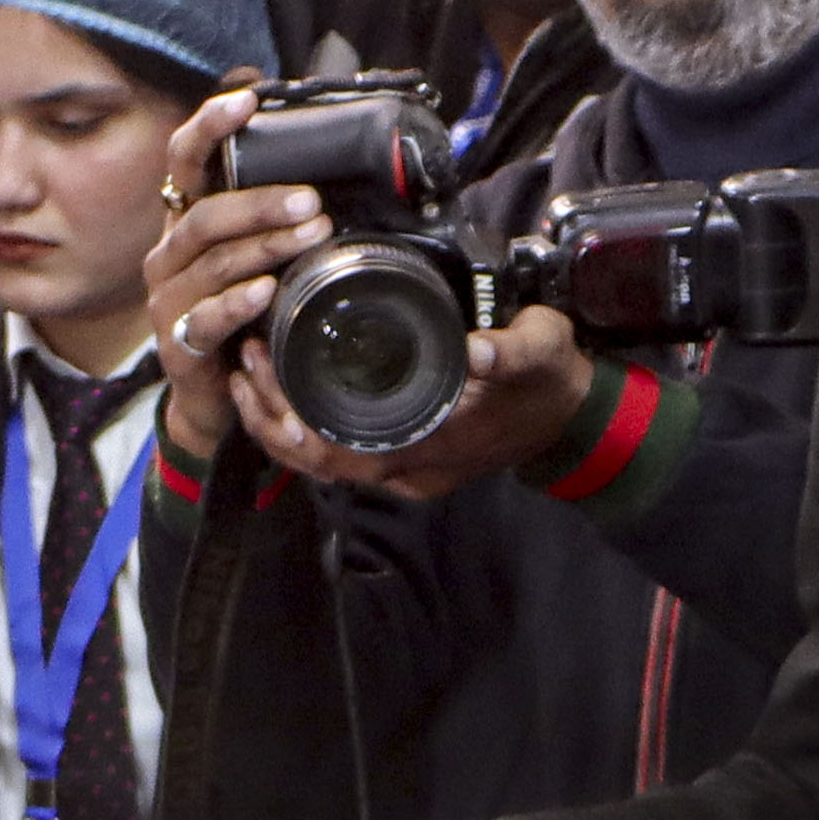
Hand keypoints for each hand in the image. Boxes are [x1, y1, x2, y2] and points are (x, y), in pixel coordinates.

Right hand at [148, 80, 315, 467]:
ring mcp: (168, 299)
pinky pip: (205, 317)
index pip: (185, 162)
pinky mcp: (178, 343)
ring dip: (265, 246)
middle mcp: (168, 254)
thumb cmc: (237, 318)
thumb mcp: (251, 262)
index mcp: (184, 223)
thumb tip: (315, 173)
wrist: (211, 396)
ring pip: (212, 263)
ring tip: (312, 236)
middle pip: (206, 214)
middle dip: (260, 202)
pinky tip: (267, 291)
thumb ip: (268, 222)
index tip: (246, 99)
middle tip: (311, 200)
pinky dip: (238, 303)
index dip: (209, 127)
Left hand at [229, 308, 597, 502]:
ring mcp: (407, 469)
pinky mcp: (407, 458)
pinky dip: (307, 429)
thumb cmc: (550, 379)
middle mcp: (411, 468)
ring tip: (253, 370)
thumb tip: (479, 351)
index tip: (262, 364)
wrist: (572, 416)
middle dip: (269, 417)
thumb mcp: (540, 351)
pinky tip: (288, 393)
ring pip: (324, 463)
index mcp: (433, 443)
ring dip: (282, 424)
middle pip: (316, 461)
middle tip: (246, 358)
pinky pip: (342, 454)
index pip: (339, 449)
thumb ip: (509, 352)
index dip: (289, 417)